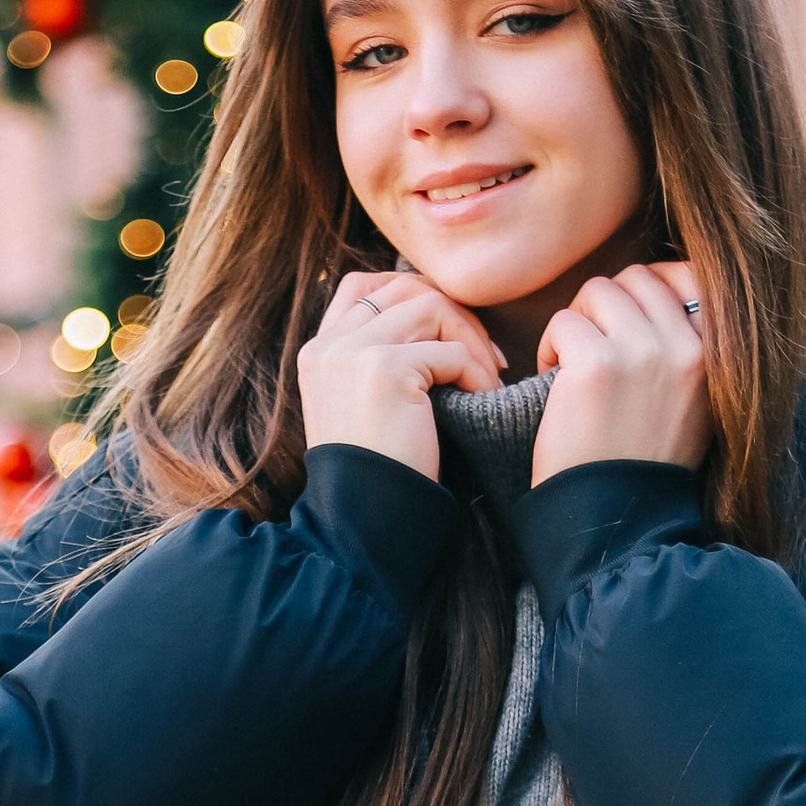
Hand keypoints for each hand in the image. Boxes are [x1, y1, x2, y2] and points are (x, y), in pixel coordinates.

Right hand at [296, 268, 504, 480]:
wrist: (361, 519)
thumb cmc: (376, 473)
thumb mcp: (362, 407)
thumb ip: (377, 363)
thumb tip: (435, 323)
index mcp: (318, 352)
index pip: (362, 285)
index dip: (412, 293)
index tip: (448, 330)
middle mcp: (330, 345)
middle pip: (403, 287)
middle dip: (453, 313)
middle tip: (484, 355)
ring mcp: (353, 353)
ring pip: (431, 307)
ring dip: (471, 339)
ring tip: (486, 378)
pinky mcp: (385, 370)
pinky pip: (450, 351)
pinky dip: (476, 372)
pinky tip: (483, 398)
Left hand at [532, 260, 711, 484]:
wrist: (620, 518)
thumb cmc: (649, 461)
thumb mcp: (697, 402)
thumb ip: (688, 349)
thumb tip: (659, 287)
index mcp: (716, 355)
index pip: (691, 277)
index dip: (654, 284)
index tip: (629, 313)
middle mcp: (686, 348)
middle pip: (638, 278)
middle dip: (608, 305)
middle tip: (593, 347)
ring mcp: (641, 353)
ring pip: (598, 291)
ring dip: (577, 323)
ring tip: (573, 368)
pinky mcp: (595, 365)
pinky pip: (563, 321)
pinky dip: (550, 348)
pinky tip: (557, 386)